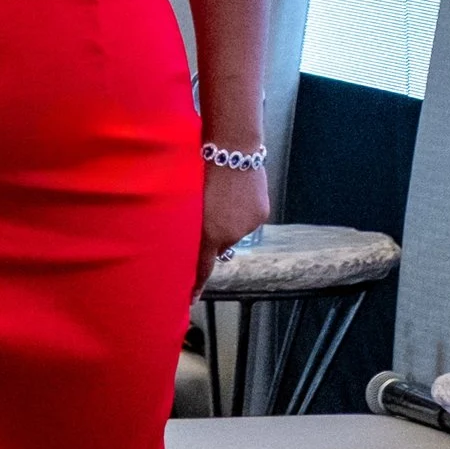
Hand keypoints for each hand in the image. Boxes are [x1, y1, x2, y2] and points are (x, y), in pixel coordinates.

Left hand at [198, 156, 269, 287]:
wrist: (232, 147)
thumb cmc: (202, 168)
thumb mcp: (188, 200)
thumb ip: (191, 225)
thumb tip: (192, 238)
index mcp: (208, 233)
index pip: (201, 268)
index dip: (196, 286)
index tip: (191, 301)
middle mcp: (229, 235)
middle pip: (219, 246)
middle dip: (213, 235)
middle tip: (209, 210)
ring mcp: (247, 226)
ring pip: (234, 232)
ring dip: (229, 221)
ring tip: (225, 195)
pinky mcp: (261, 215)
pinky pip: (248, 221)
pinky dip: (243, 212)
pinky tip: (238, 193)